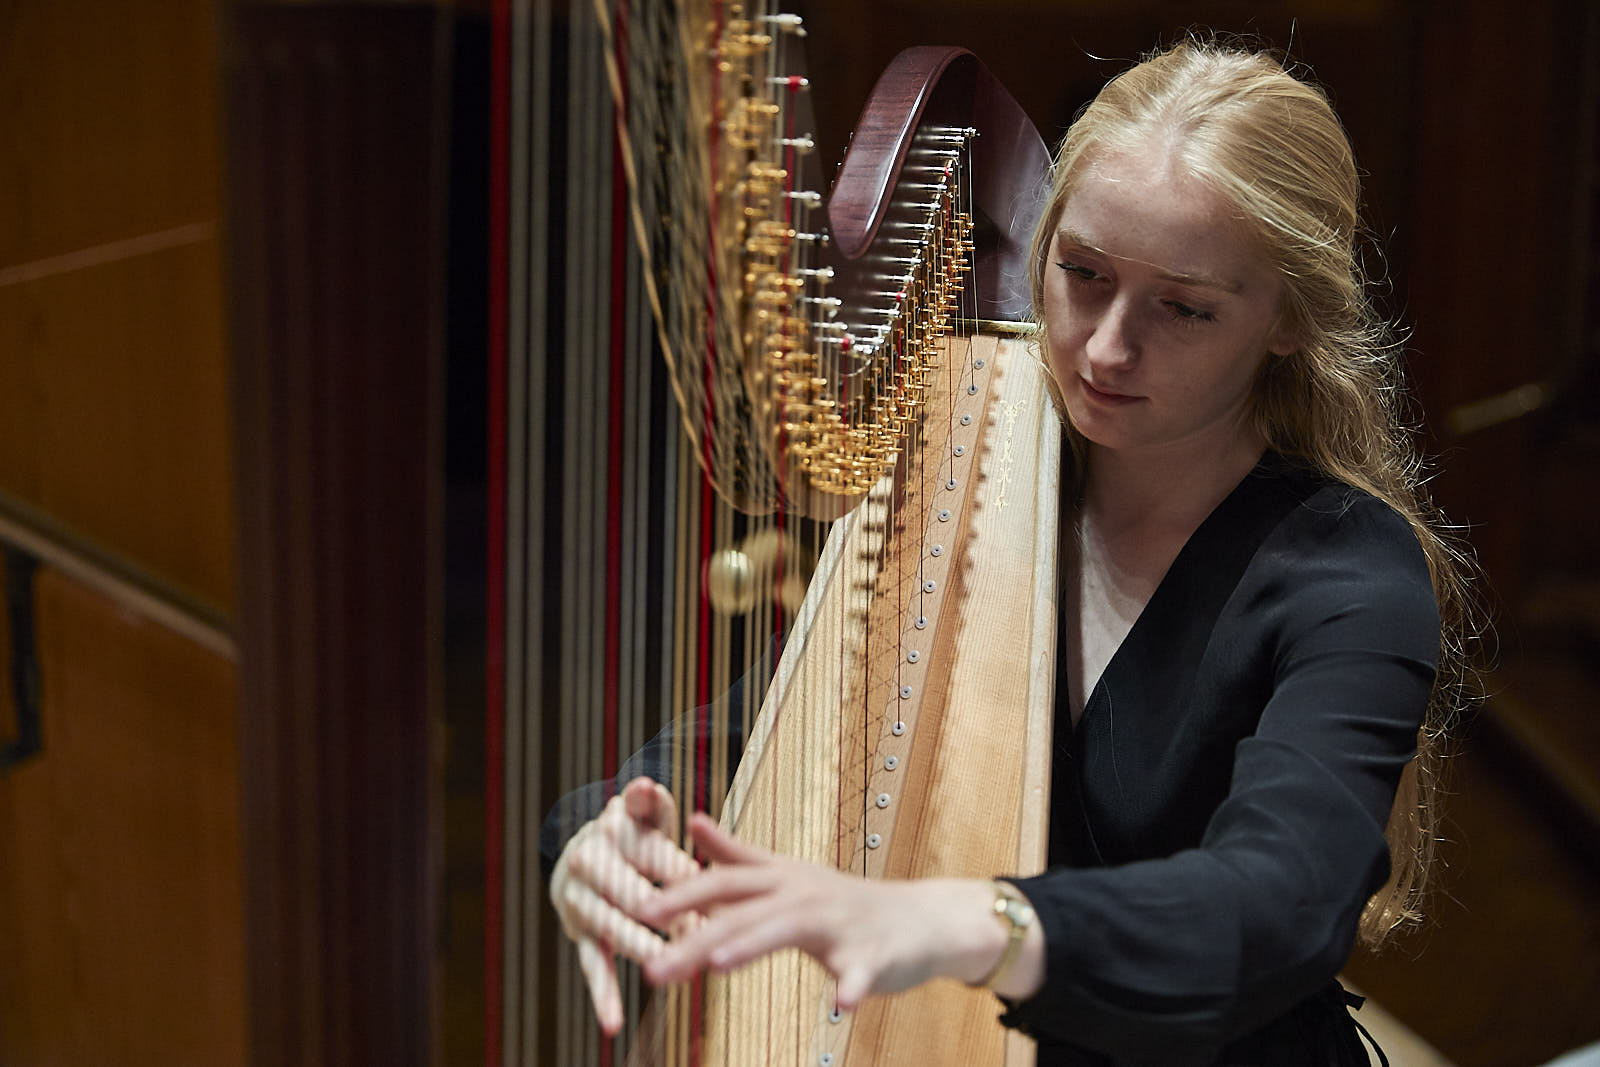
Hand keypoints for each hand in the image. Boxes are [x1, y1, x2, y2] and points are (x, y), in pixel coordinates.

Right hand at [550, 777, 700, 1033]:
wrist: (588, 851)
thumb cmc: (633, 830)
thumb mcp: (643, 813)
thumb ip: (648, 803)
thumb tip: (646, 786)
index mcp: (610, 832)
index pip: (648, 853)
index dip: (679, 870)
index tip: (710, 887)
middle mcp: (588, 866)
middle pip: (629, 892)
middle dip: (665, 914)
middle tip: (701, 930)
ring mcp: (580, 904)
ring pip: (611, 929)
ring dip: (640, 949)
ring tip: (668, 969)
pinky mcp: (579, 936)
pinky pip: (591, 966)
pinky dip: (601, 996)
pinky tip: (613, 1024)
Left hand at [638, 813, 1011, 1010]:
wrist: (921, 920)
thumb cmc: (847, 903)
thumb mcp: (788, 873)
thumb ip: (739, 853)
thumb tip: (694, 822)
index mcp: (781, 879)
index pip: (722, 882)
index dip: (680, 895)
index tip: (638, 912)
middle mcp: (804, 894)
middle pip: (743, 912)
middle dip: (695, 937)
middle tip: (653, 966)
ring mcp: (840, 923)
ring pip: (791, 930)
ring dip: (754, 945)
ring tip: (718, 962)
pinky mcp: (873, 955)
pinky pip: (861, 973)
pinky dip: (852, 986)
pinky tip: (840, 1005)